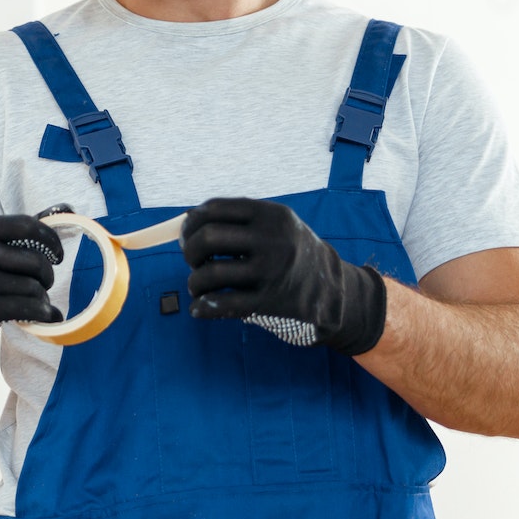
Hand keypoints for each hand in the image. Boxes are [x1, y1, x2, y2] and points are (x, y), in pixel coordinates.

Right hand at [0, 213, 64, 391]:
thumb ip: (9, 241)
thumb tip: (63, 226)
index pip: (25, 225)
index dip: (50, 240)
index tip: (57, 255)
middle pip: (34, 260)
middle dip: (47, 276)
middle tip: (43, 285)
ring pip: (32, 287)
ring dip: (42, 298)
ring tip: (36, 302)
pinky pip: (25, 307)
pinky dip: (41, 312)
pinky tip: (43, 315)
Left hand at [179, 198, 386, 354]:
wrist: (332, 289)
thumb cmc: (290, 253)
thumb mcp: (276, 226)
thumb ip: (239, 222)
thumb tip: (186, 223)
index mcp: (270, 214)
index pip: (214, 209)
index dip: (191, 222)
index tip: (186, 235)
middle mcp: (272, 239)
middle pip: (208, 238)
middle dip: (190, 251)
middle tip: (193, 261)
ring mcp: (271, 271)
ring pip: (210, 274)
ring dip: (194, 282)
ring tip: (198, 286)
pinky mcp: (269, 302)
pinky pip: (223, 304)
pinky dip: (202, 307)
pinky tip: (199, 308)